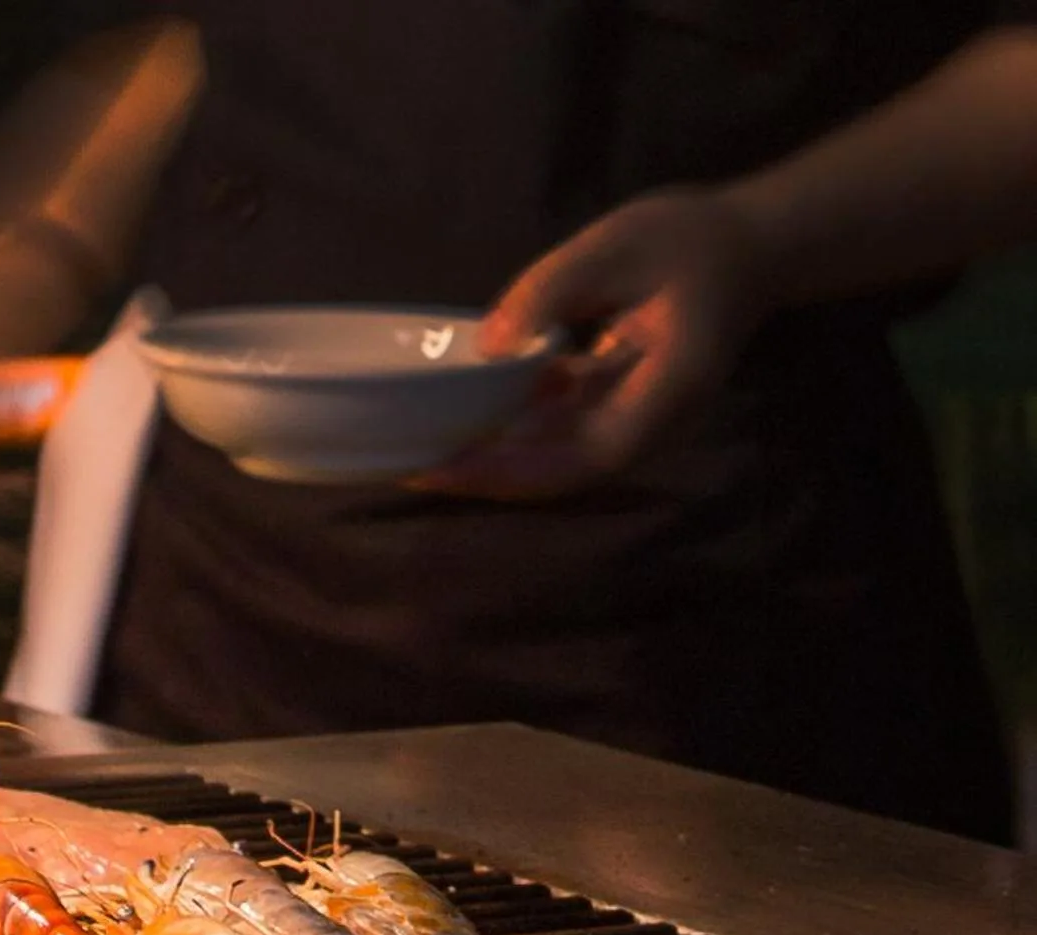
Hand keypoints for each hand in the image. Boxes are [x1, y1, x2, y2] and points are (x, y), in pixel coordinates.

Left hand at [413, 189, 772, 499]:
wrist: (749, 245)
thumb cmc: (692, 238)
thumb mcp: (617, 245)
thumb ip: (550, 290)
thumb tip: (488, 344)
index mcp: (665, 392)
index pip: (583, 458)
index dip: (511, 472)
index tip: (448, 467)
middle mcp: (650, 424)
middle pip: (559, 473)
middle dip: (482, 475)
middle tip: (406, 464)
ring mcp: (632, 420)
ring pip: (552, 460)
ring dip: (488, 456)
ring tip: (416, 447)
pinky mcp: (613, 407)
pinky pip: (553, 432)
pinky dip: (506, 428)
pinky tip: (456, 414)